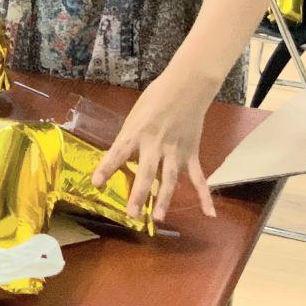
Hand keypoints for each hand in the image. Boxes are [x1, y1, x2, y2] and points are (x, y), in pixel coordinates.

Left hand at [92, 72, 217, 222]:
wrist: (187, 87)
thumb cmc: (155, 98)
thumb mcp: (135, 116)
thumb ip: (129, 138)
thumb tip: (121, 159)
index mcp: (136, 132)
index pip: (118, 153)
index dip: (107, 168)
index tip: (96, 184)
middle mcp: (155, 144)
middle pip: (146, 173)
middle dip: (138, 194)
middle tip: (131, 214)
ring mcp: (176, 151)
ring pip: (169, 179)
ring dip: (164, 200)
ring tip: (156, 218)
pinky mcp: (191, 153)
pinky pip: (198, 177)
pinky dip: (204, 195)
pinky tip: (209, 213)